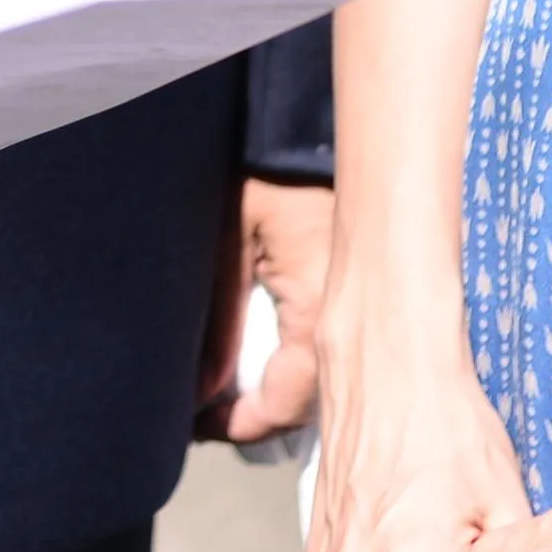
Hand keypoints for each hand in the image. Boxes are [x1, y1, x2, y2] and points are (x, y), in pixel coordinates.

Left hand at [204, 177, 332, 444]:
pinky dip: (290, 365)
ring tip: (224, 395)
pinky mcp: (351, 288)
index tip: (198, 430)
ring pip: (317, 380)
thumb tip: (201, 388)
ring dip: (275, 393)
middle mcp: (347, 321)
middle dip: (256, 418)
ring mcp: (353, 306)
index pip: (283, 406)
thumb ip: (216, 321)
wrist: (309, 122)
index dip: (238, 428)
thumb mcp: (227, 239)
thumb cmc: (267, 170)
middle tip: (206, 418)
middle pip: (305, 403)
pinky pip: (323, 348)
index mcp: (319, 314)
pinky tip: (258, 362)